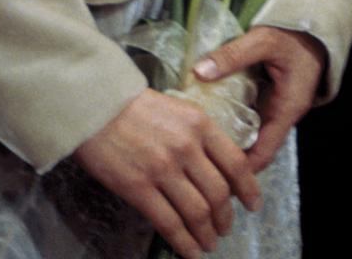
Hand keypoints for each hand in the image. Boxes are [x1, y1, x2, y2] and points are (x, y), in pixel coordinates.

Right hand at [74, 88, 260, 258]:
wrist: (98, 106)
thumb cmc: (138, 106)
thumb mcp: (180, 109)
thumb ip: (200, 135)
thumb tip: (216, 168)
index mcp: (201, 124)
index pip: (236, 163)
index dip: (249, 189)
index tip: (253, 203)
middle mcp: (187, 148)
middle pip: (219, 193)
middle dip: (226, 217)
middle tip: (226, 228)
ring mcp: (163, 170)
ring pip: (198, 212)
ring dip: (207, 234)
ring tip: (209, 243)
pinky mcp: (139, 188)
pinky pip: (169, 224)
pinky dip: (184, 243)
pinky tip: (190, 251)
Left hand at [194, 25, 325, 173]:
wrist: (315, 23)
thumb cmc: (294, 34)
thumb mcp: (264, 40)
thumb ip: (233, 55)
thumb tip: (198, 72)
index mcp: (287, 109)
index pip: (263, 154)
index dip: (239, 170)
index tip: (212, 175)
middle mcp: (283, 115)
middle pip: (255, 149)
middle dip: (229, 160)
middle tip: (198, 164)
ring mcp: (276, 107)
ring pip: (252, 135)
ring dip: (230, 140)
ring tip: (199, 147)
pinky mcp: (270, 98)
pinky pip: (251, 118)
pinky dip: (233, 121)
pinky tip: (211, 120)